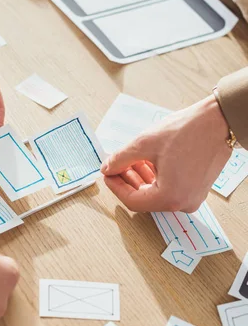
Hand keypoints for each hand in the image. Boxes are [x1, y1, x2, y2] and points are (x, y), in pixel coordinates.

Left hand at [101, 95, 230, 212]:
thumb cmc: (187, 131)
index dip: (115, 186)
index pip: (133, 201)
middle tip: (115, 165)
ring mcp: (193, 197)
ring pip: (157, 193)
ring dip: (140, 177)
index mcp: (170, 197)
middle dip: (127, 180)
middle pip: (145, 198)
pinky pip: (170, 188)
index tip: (106, 173)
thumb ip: (121, 159)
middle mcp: (183, 203)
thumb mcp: (144, 143)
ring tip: (129, 160)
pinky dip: (155, 176)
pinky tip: (146, 161)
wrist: (218, 121)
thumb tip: (107, 168)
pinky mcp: (197, 188)